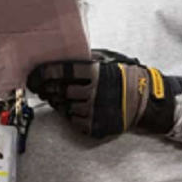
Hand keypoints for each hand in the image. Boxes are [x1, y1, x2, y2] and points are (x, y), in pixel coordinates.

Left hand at [25, 50, 181, 138]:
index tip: (34, 74)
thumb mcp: (110, 60)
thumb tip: (64, 55)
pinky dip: (69, 114)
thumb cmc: (125, 77)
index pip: (62, 72)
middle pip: (59, 91)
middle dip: (46, 88)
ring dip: (57, 102)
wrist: (146, 101)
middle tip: (39, 86)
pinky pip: (74, 121)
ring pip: (64, 107)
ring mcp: (95, 111)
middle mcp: (94, 93)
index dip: (44, 73)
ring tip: (56, 97)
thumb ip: (88, 59)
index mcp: (96, 73)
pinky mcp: (96, 126)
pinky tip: (71, 108)